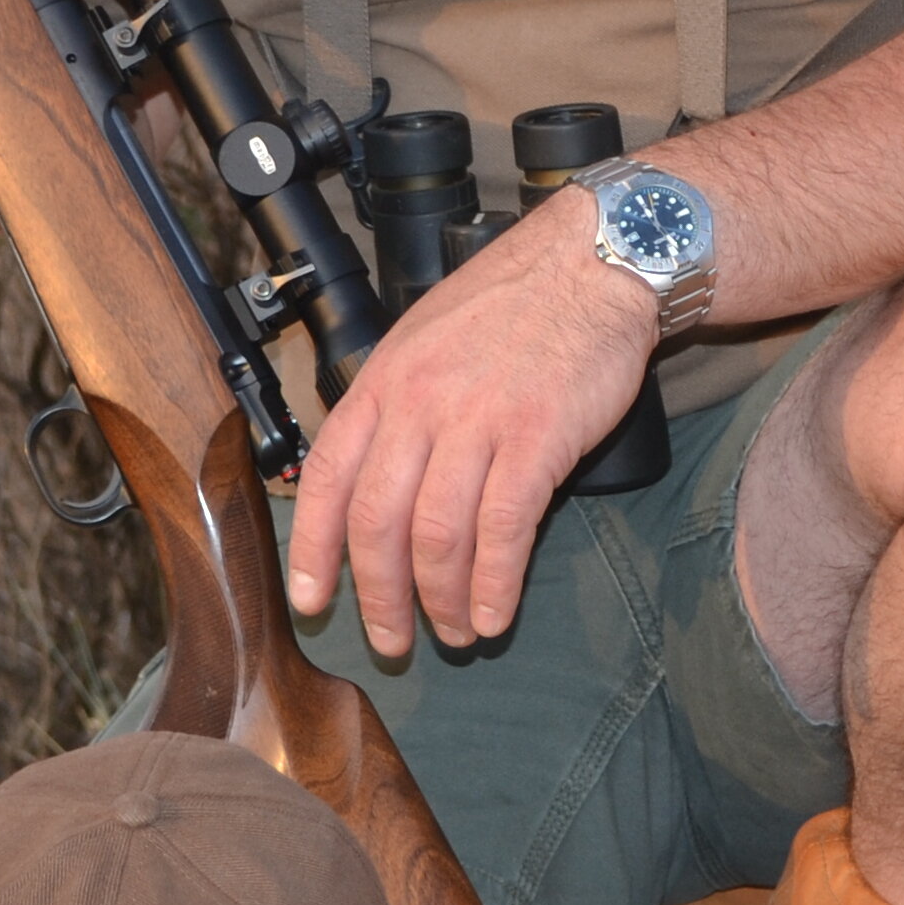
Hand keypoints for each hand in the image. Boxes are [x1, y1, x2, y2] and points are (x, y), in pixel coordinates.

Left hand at [286, 196, 661, 657]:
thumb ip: (397, 405)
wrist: (593, 263)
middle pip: (378, 523)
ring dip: (443, 601)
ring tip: (457, 634)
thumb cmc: (514, 304)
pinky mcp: (538, 436)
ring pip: (437, 535)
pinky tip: (498, 613)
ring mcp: (477, 420)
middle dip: (380, 597)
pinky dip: (497, 583)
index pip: (327, 477)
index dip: (313, 549)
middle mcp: (419, 403)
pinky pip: (504, 529)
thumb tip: (376, 479)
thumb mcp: (426, 339)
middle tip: (393, 641)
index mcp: (384, 382)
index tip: (311, 600)